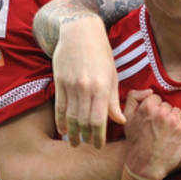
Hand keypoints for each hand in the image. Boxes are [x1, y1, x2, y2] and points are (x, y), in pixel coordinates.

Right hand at [52, 17, 122, 146]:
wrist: (79, 31)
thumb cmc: (101, 54)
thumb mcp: (112, 75)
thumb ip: (114, 101)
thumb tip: (120, 121)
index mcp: (102, 87)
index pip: (99, 119)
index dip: (99, 136)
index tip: (99, 146)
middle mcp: (85, 88)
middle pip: (84, 121)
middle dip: (86, 137)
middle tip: (87, 148)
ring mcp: (70, 85)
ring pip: (70, 116)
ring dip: (72, 132)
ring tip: (75, 143)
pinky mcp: (59, 82)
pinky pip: (59, 106)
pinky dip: (61, 120)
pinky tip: (63, 130)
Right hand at [123, 90, 180, 179]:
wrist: (146, 166)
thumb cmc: (136, 142)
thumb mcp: (127, 119)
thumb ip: (134, 98)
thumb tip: (150, 91)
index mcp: (147, 107)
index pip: (156, 98)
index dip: (153, 109)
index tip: (151, 121)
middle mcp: (161, 112)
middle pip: (167, 105)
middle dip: (163, 114)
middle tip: (158, 129)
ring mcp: (173, 121)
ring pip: (177, 111)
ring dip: (173, 119)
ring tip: (165, 132)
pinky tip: (175, 133)